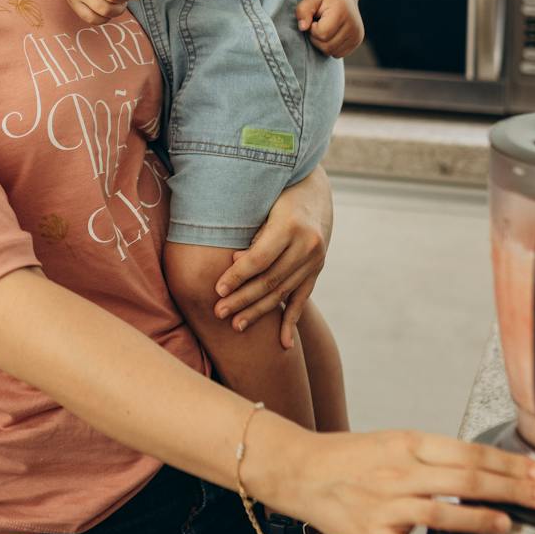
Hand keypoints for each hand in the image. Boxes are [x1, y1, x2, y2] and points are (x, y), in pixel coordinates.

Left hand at [216, 166, 331, 347]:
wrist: (314, 190)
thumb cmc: (276, 192)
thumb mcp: (262, 204)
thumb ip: (250, 233)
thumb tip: (233, 262)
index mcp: (291, 225)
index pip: (260, 259)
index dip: (237, 277)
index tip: (217, 290)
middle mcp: (307, 245)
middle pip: (270, 280)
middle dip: (243, 299)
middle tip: (218, 313)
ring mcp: (316, 259)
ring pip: (284, 292)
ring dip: (259, 312)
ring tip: (237, 325)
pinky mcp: (317, 269)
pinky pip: (302, 298)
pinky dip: (291, 321)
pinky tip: (283, 343)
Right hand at [249, 423, 534, 533]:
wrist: (301, 469)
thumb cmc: (351, 457)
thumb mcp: (395, 441)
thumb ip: (437, 455)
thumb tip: (484, 466)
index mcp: (409, 444)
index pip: (469, 452)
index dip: (508, 463)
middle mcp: (399, 472)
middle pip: (463, 478)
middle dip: (509, 487)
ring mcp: (385, 504)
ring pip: (437, 510)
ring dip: (476, 516)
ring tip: (508, 522)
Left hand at [297, 0, 363, 56]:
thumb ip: (303, 11)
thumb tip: (302, 28)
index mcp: (342, 13)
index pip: (322, 34)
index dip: (313, 29)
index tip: (315, 19)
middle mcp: (353, 26)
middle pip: (327, 47)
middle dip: (317, 38)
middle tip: (318, 24)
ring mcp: (357, 35)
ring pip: (332, 52)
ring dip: (323, 43)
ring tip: (326, 27)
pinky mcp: (357, 41)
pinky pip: (338, 54)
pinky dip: (331, 47)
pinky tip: (332, 34)